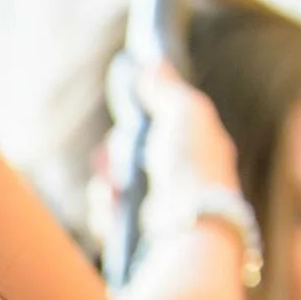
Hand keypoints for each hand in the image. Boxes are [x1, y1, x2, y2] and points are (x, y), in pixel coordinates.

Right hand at [104, 56, 240, 229]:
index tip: (123, 121)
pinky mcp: (139, 239)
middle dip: (113, 156)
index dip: (137, 125)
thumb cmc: (193, 166)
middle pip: (132, 163)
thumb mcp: (185, 114)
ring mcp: (158, 214)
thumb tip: (153, 60)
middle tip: (107, 157)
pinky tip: (110, 205)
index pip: (161, 134)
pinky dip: (104, 210)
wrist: (188, 225)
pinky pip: (108, 218)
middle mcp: (179, 185)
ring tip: (109, 185)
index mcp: (196, 154)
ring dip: (105, 184)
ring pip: (115, 191)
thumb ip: (167, 89)